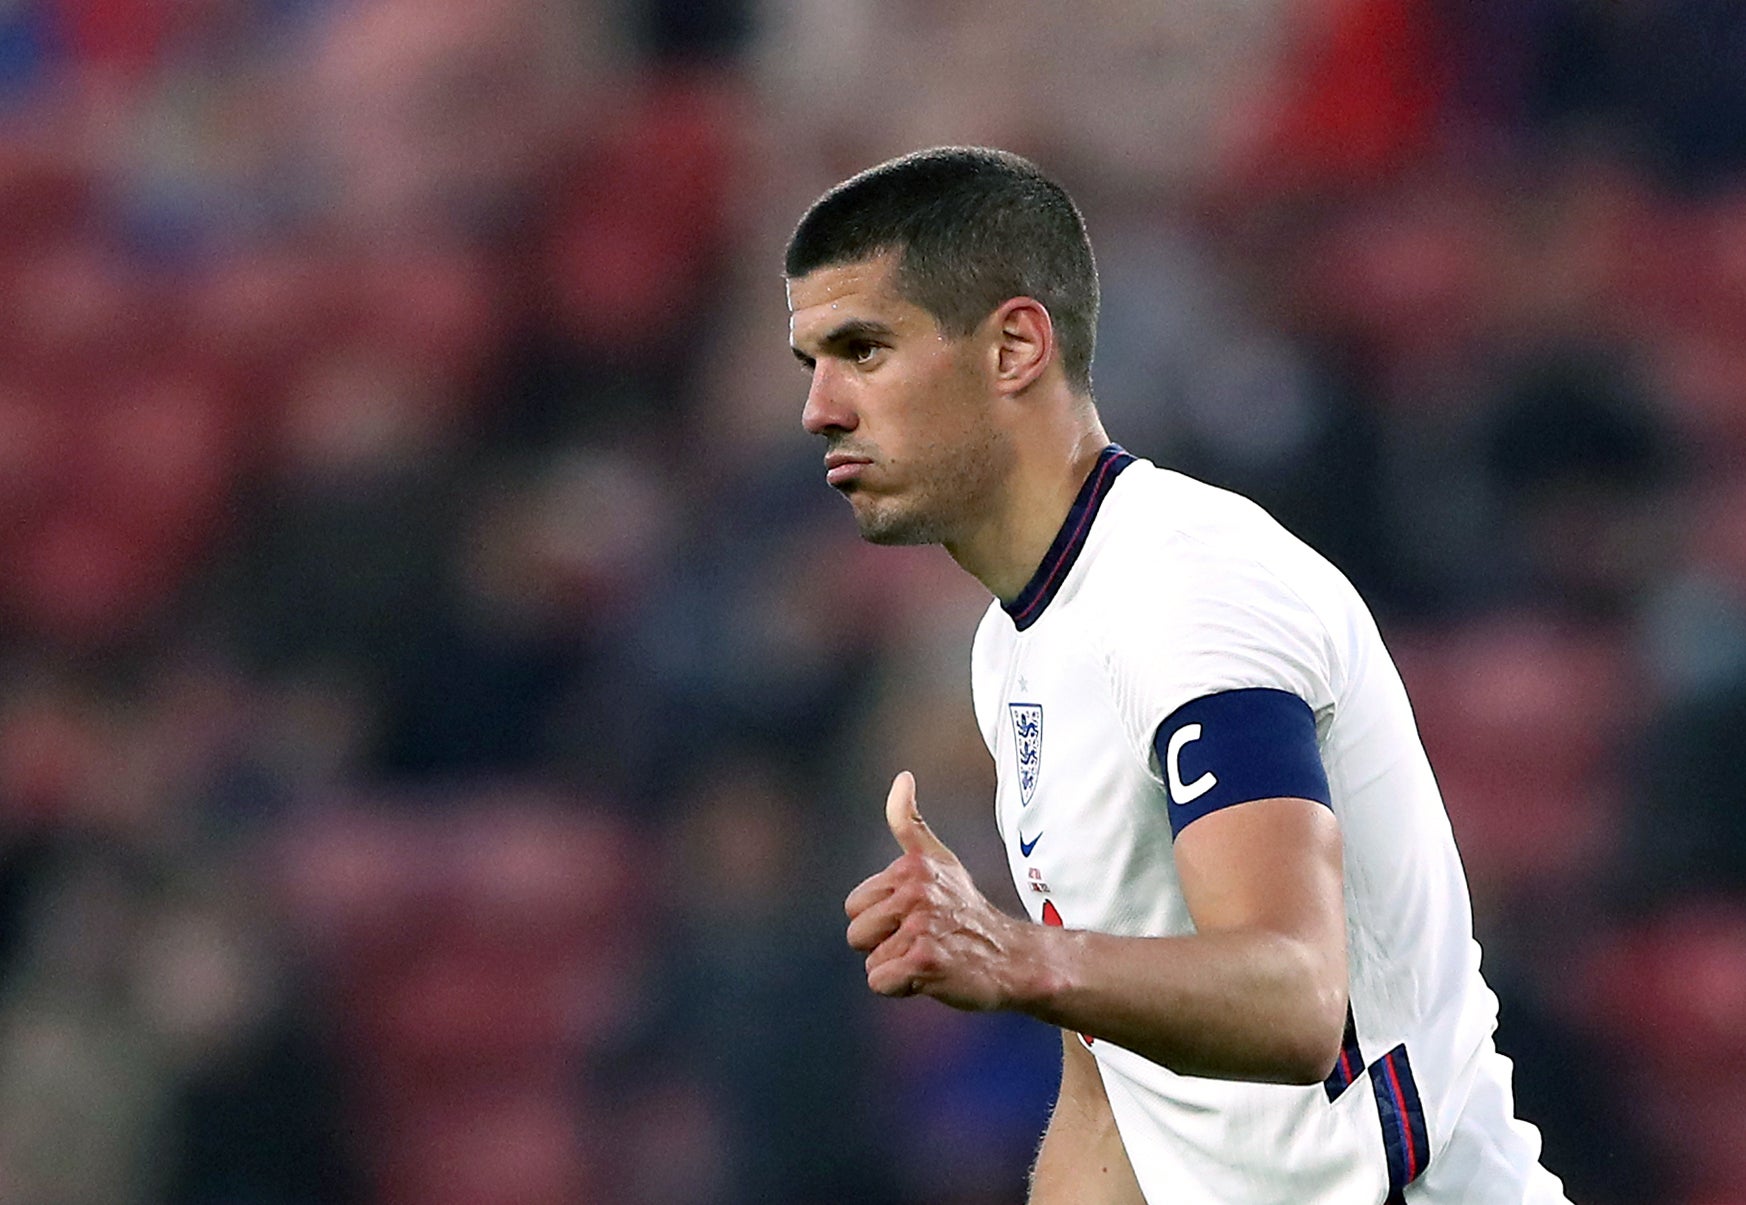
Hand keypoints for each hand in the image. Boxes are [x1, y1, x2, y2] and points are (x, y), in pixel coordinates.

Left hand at [843, 771, 1035, 1010]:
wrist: (1013, 958)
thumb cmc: (967, 911)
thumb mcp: (939, 860)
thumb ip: (909, 822)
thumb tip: (901, 777)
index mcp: (911, 868)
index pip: (853, 906)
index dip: (881, 920)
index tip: (916, 917)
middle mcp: (915, 892)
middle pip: (856, 935)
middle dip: (884, 945)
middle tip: (923, 940)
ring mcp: (921, 926)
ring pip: (871, 962)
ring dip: (898, 968)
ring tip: (932, 956)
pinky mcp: (925, 960)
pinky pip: (880, 982)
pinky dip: (903, 988)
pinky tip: (933, 976)